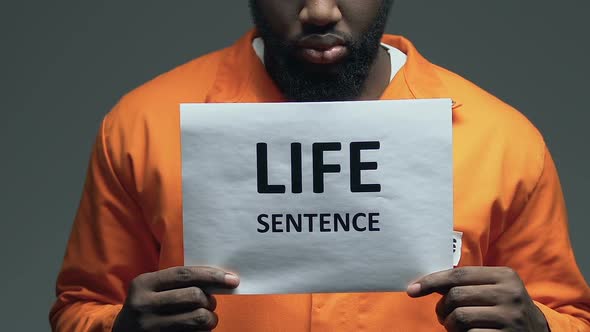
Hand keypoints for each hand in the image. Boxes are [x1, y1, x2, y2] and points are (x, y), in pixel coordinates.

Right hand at [112, 266, 239, 331]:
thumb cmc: (147, 306)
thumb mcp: (152, 289)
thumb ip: (178, 282)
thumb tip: (220, 279)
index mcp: (144, 284)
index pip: (185, 274)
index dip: (212, 275)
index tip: (233, 280)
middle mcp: (144, 304)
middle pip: (195, 296)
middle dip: (210, 300)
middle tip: (210, 303)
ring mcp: (150, 326)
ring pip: (198, 318)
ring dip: (211, 318)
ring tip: (207, 319)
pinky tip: (197, 330)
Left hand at [407, 267, 548, 331]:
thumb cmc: (503, 307)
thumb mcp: (492, 289)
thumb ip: (465, 283)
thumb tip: (424, 281)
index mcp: (504, 276)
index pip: (458, 275)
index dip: (431, 281)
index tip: (412, 289)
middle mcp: (510, 294)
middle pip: (455, 296)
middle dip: (442, 307)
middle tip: (443, 315)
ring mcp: (510, 318)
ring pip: (459, 317)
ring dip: (449, 324)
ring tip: (454, 326)